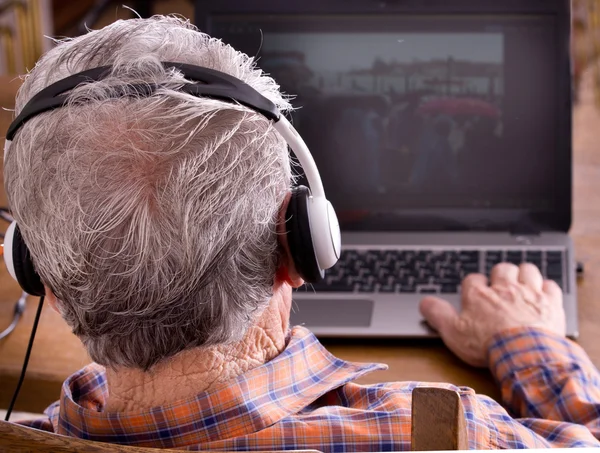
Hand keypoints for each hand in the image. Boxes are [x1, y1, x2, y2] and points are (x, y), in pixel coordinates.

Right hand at [419, 263, 565, 366]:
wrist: (523, 352)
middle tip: (500, 285)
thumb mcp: (452, 332)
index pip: (473, 280)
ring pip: (527, 270)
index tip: (474, 294)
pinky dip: (547, 288)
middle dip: (501, 274)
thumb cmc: (488, 344)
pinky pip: (551, 285)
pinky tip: (543, 295)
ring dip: (524, 274)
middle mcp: (504, 288)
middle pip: (502, 269)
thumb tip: (424, 303)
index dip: (474, 286)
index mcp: (479, 295)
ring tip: (522, 283)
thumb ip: (437, 315)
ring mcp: (529, 293)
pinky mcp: (550, 303)